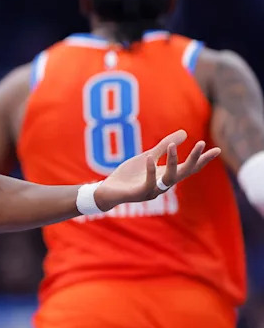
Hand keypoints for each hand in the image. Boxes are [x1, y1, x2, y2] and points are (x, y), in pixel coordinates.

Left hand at [94, 130, 220, 211]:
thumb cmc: (130, 175)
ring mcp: (153, 191)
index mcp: (166, 175)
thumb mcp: (147, 157)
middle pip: (184, 172)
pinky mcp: (139, 194)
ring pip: (168, 178)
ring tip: (170, 145)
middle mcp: (163, 184)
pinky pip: (148, 183)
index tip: (217, 149)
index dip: (202, 159)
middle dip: (194, 159)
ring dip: (171, 161)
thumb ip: (163, 147)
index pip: (189, 167)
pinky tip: (149, 157)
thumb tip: (185, 133)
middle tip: (202, 143)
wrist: (109, 191)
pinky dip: (150, 170)